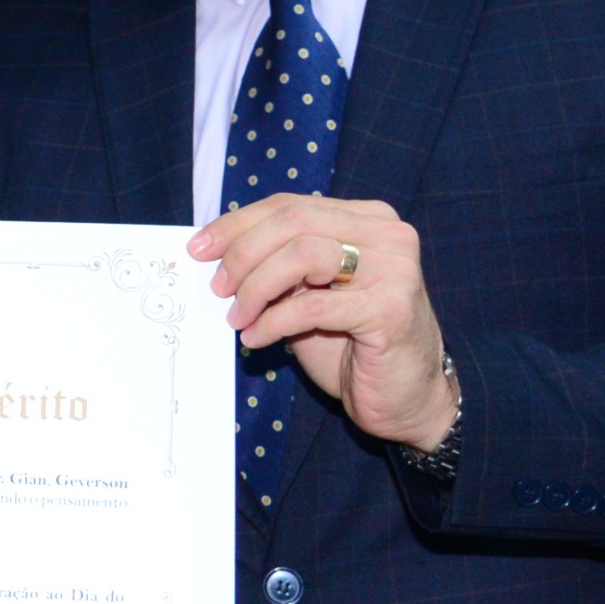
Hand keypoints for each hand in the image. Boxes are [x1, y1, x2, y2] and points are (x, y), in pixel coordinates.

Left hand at [189, 192, 456, 450]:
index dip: (237, 224)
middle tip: (218, 288)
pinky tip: (257, 338)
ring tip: (238, 317)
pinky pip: (313, 305)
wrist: (405, 398)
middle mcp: (386, 234)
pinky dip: (274, 321)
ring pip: (302, 254)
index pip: (289, 205)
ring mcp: (394, 269)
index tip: (199, 249)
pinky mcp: (390, 309)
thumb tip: (216, 252)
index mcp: (367, 218)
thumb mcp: (309, 293)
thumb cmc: (352, 345)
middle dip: (243, 254)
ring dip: (256, 287)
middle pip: (293, 221)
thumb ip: (279, 265)